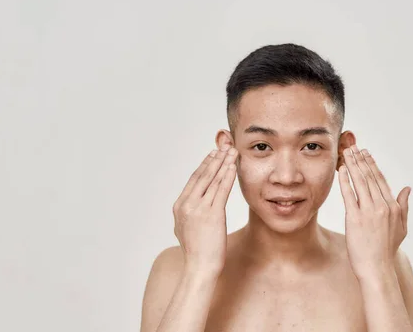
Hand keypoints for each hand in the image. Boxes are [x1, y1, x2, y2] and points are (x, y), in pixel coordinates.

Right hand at [172, 145, 238, 275]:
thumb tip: (192, 208)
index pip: (193, 180)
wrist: (200, 266)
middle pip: (202, 175)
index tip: (213, 154)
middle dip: (214, 159)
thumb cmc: (197, 252)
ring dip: (223, 163)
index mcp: (180, 206)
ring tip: (231, 152)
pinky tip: (232, 167)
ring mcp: (198, 208)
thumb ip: (189, 215)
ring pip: (212, 180)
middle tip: (223, 146)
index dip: (204, 165)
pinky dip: (227, 176)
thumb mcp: (186, 229)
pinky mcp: (211, 214)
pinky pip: (221, 190)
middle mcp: (187, 204)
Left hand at [338, 145, 410, 280]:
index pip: (381, 180)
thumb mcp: (401, 227)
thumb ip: (404, 206)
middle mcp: (382, 206)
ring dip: (353, 165)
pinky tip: (342, 169)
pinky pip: (349, 194)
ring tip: (346, 153)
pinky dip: (345, 180)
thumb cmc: (387, 249)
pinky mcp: (355, 218)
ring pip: (360, 182)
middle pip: (370, 177)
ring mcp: (368, 211)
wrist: (376, 267)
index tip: (366, 154)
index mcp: (393, 206)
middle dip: (361, 160)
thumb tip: (407, 188)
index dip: (372, 165)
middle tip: (353, 147)